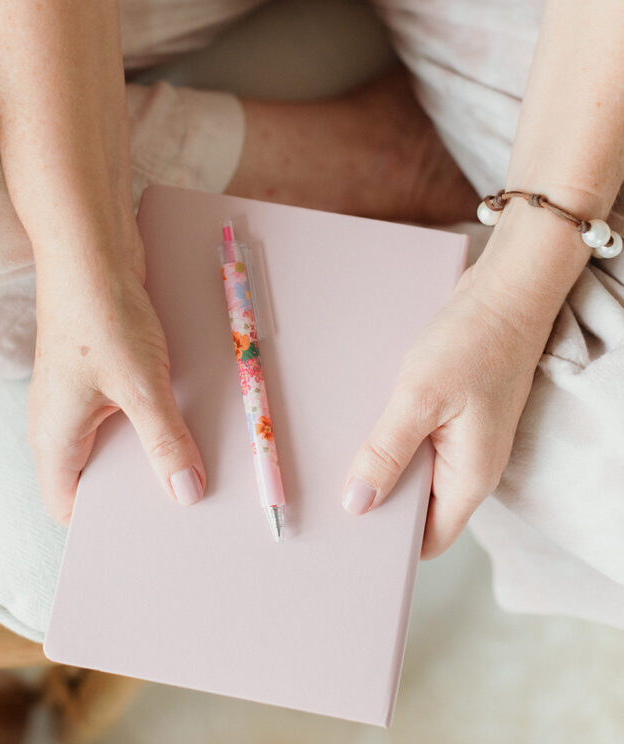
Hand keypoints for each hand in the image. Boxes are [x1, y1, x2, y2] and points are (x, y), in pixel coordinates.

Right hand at [27, 249, 205, 524]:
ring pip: (119, 440)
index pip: (69, 506)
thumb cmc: (101, 315)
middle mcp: (61, 422)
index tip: (153, 532)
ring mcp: (81, 395)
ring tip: (197, 460)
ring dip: (154, 447)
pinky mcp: (103, 370)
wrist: (92, 250)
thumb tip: (186, 491)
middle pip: (101, 475)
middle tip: (188, 498)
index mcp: (54, 438)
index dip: (107, 523)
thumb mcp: (141, 386)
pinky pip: (129, 409)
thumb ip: (164, 442)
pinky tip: (189, 416)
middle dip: (141, 486)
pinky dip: (156, 416)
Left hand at [340, 260, 555, 558]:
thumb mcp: (420, 398)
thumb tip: (357, 504)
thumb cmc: (473, 342)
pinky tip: (363, 416)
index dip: (389, 540)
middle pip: (417, 504)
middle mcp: (469, 466)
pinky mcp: (454, 412)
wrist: (504, 292)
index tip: (345, 531)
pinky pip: (415, 436)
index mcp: (469, 477)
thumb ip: (388, 453)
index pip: (428, 537)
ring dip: (380, 458)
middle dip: (377, 497)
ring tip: (338, 448)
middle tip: (328, 486)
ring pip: (412, 467)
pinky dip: (390, 431)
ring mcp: (462, 439)